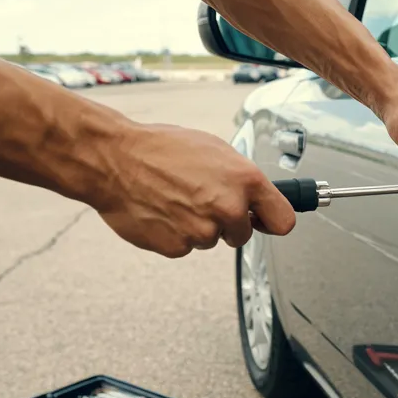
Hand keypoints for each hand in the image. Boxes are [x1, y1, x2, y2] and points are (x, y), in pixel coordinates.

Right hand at [91, 124, 295, 256]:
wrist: (114, 160)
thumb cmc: (160, 149)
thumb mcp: (214, 150)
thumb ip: (240, 179)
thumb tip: (256, 199)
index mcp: (245, 180)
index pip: (283, 220)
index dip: (271, 222)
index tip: (265, 222)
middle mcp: (229, 207)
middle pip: (242, 234)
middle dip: (226, 222)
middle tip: (200, 200)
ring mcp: (203, 231)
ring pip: (210, 239)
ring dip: (196, 226)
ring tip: (174, 198)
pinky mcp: (178, 247)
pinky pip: (185, 247)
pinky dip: (174, 234)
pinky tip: (161, 211)